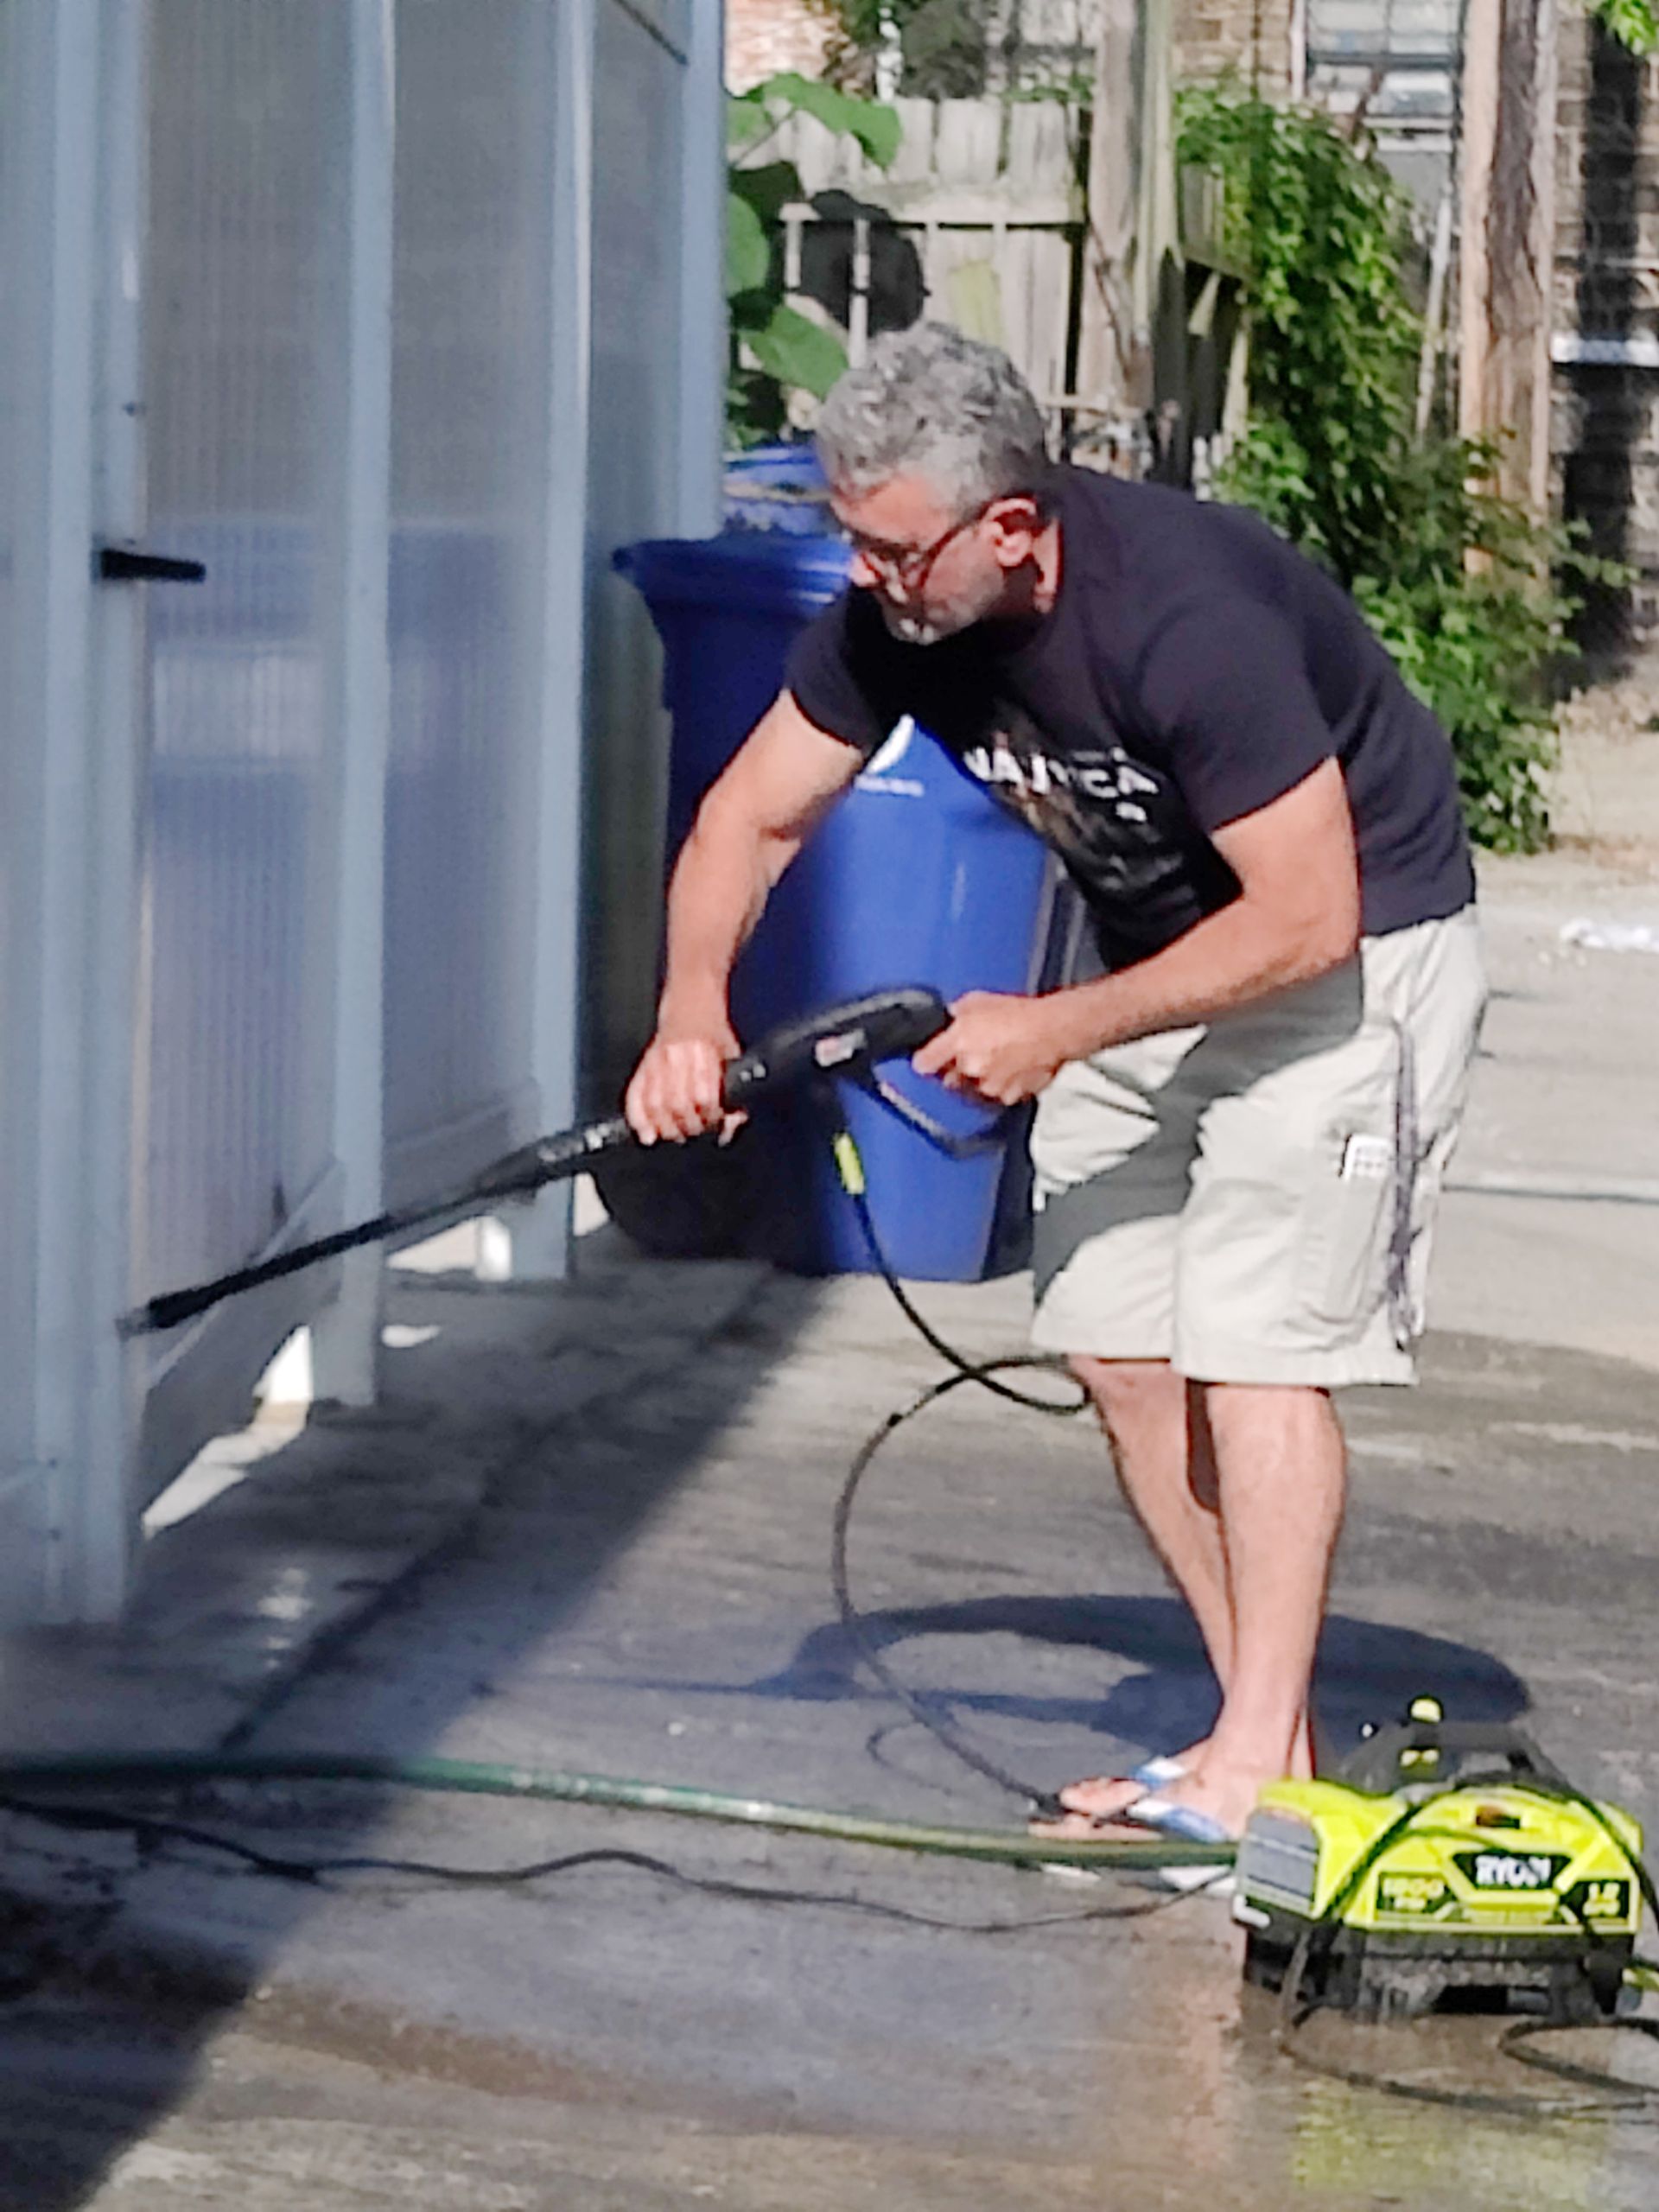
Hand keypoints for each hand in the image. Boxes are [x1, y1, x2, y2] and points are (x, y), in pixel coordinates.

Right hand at [624, 1012, 743, 1144]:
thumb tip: (731, 1126)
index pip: (704, 1096)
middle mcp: (678, 1055)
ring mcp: (657, 1060)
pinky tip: (647, 1134)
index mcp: (705, 1052)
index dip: (710, 1116)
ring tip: (676, 1133)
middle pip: (678, 1104)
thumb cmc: (716, 1034)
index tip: (716, 1122)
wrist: (691, 1004)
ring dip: (666, 1126)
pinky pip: (634, 1096)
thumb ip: (735, 1091)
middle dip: (689, 1125)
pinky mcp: (643, 1065)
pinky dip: (638, 1119)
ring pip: (655, 1104)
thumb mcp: (734, 1057)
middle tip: (696, 1130)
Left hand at [910, 991, 1072, 1106]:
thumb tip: (953, 1017)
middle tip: (973, 1053)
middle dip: (956, 1070)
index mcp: (958, 1042)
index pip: (923, 1063)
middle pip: (949, 1079)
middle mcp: (970, 1068)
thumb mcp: (979, 1000)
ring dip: (981, 1078)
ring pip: (975, 1089)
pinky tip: (1013, 1067)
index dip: (925, 1061)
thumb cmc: (1022, 1013)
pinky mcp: (1010, 1096)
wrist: (1055, 1029)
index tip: (927, 1060)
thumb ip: (959, 1013)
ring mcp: (990, 1085)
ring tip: (999, 1058)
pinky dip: (1003, 1085)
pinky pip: (999, 1094)